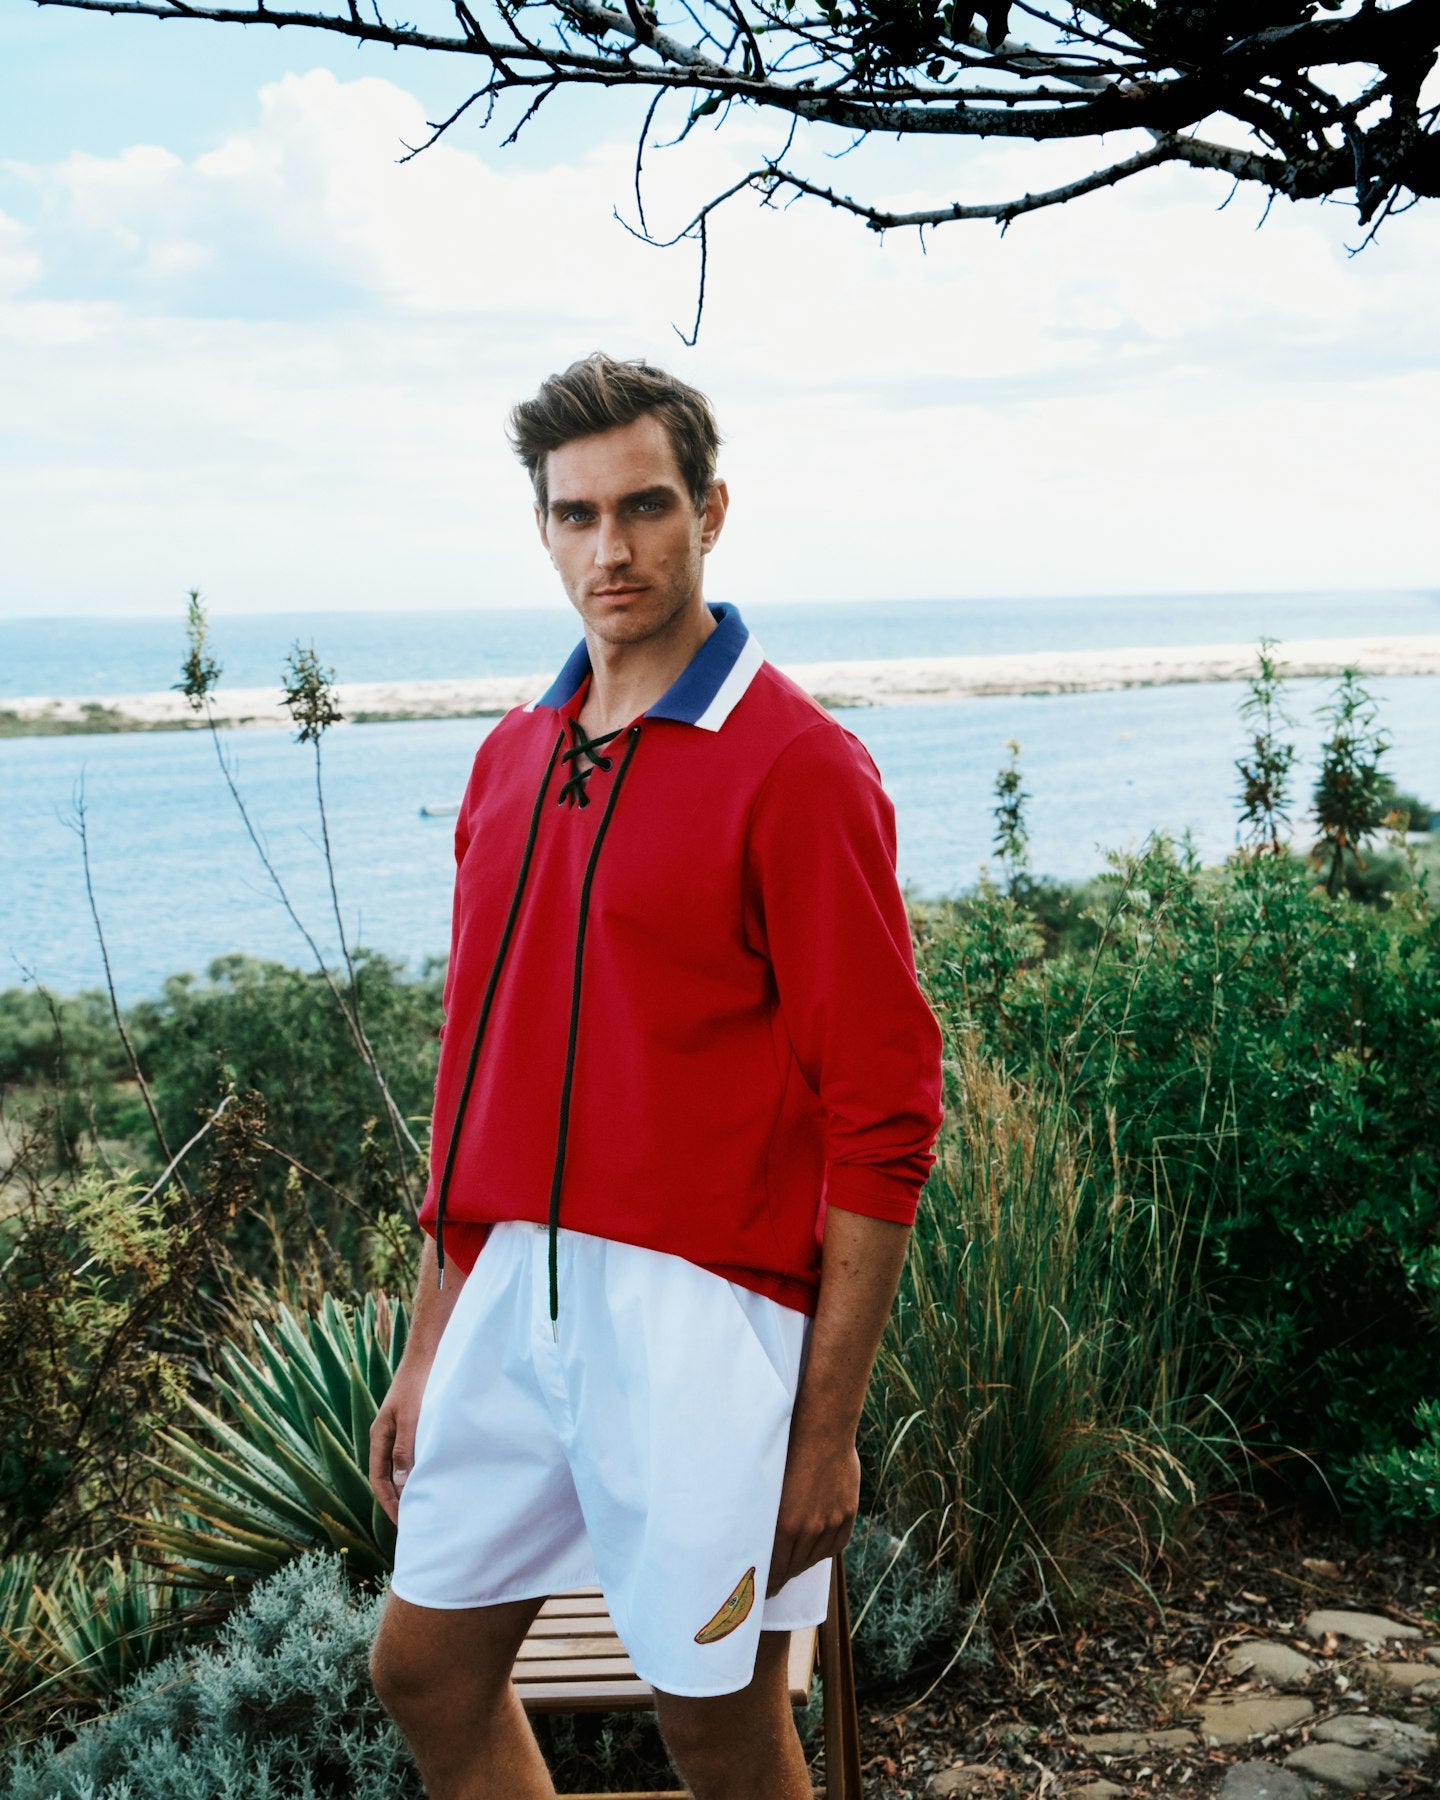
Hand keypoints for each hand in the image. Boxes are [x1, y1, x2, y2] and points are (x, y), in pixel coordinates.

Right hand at [369, 1359, 429, 1525]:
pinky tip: (435, 1474)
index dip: (389, 1502)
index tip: (403, 1522)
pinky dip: (420, 1468)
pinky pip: (414, 1453)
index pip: (379, 1479)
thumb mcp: (412, 1418)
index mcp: (379, 1436)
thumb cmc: (419, 1384)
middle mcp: (387, 1435)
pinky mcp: (416, 1423)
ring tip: (426, 1503)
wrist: (429, 1353)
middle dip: (398, 1499)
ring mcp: (401, 1429)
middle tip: (415, 1520)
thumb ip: (405, 1450)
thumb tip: (401, 1485)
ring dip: (410, 1484)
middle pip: (388, 1476)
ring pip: (402, 1465)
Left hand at [766, 1429, 859, 1596]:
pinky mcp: (847, 1515)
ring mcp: (831, 1523)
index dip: (767, 1583)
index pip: (774, 1569)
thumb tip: (757, 1542)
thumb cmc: (787, 1452)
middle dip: (782, 1576)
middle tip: (772, 1585)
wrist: (823, 1431)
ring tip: (792, 1564)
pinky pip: (835, 1546)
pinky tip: (815, 1547)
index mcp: (785, 1524)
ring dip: (801, 1563)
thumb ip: (768, 1518)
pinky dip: (823, 1549)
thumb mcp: (769, 1487)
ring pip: (814, 1558)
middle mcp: (809, 1529)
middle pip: (793, 1567)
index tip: (762, 1591)